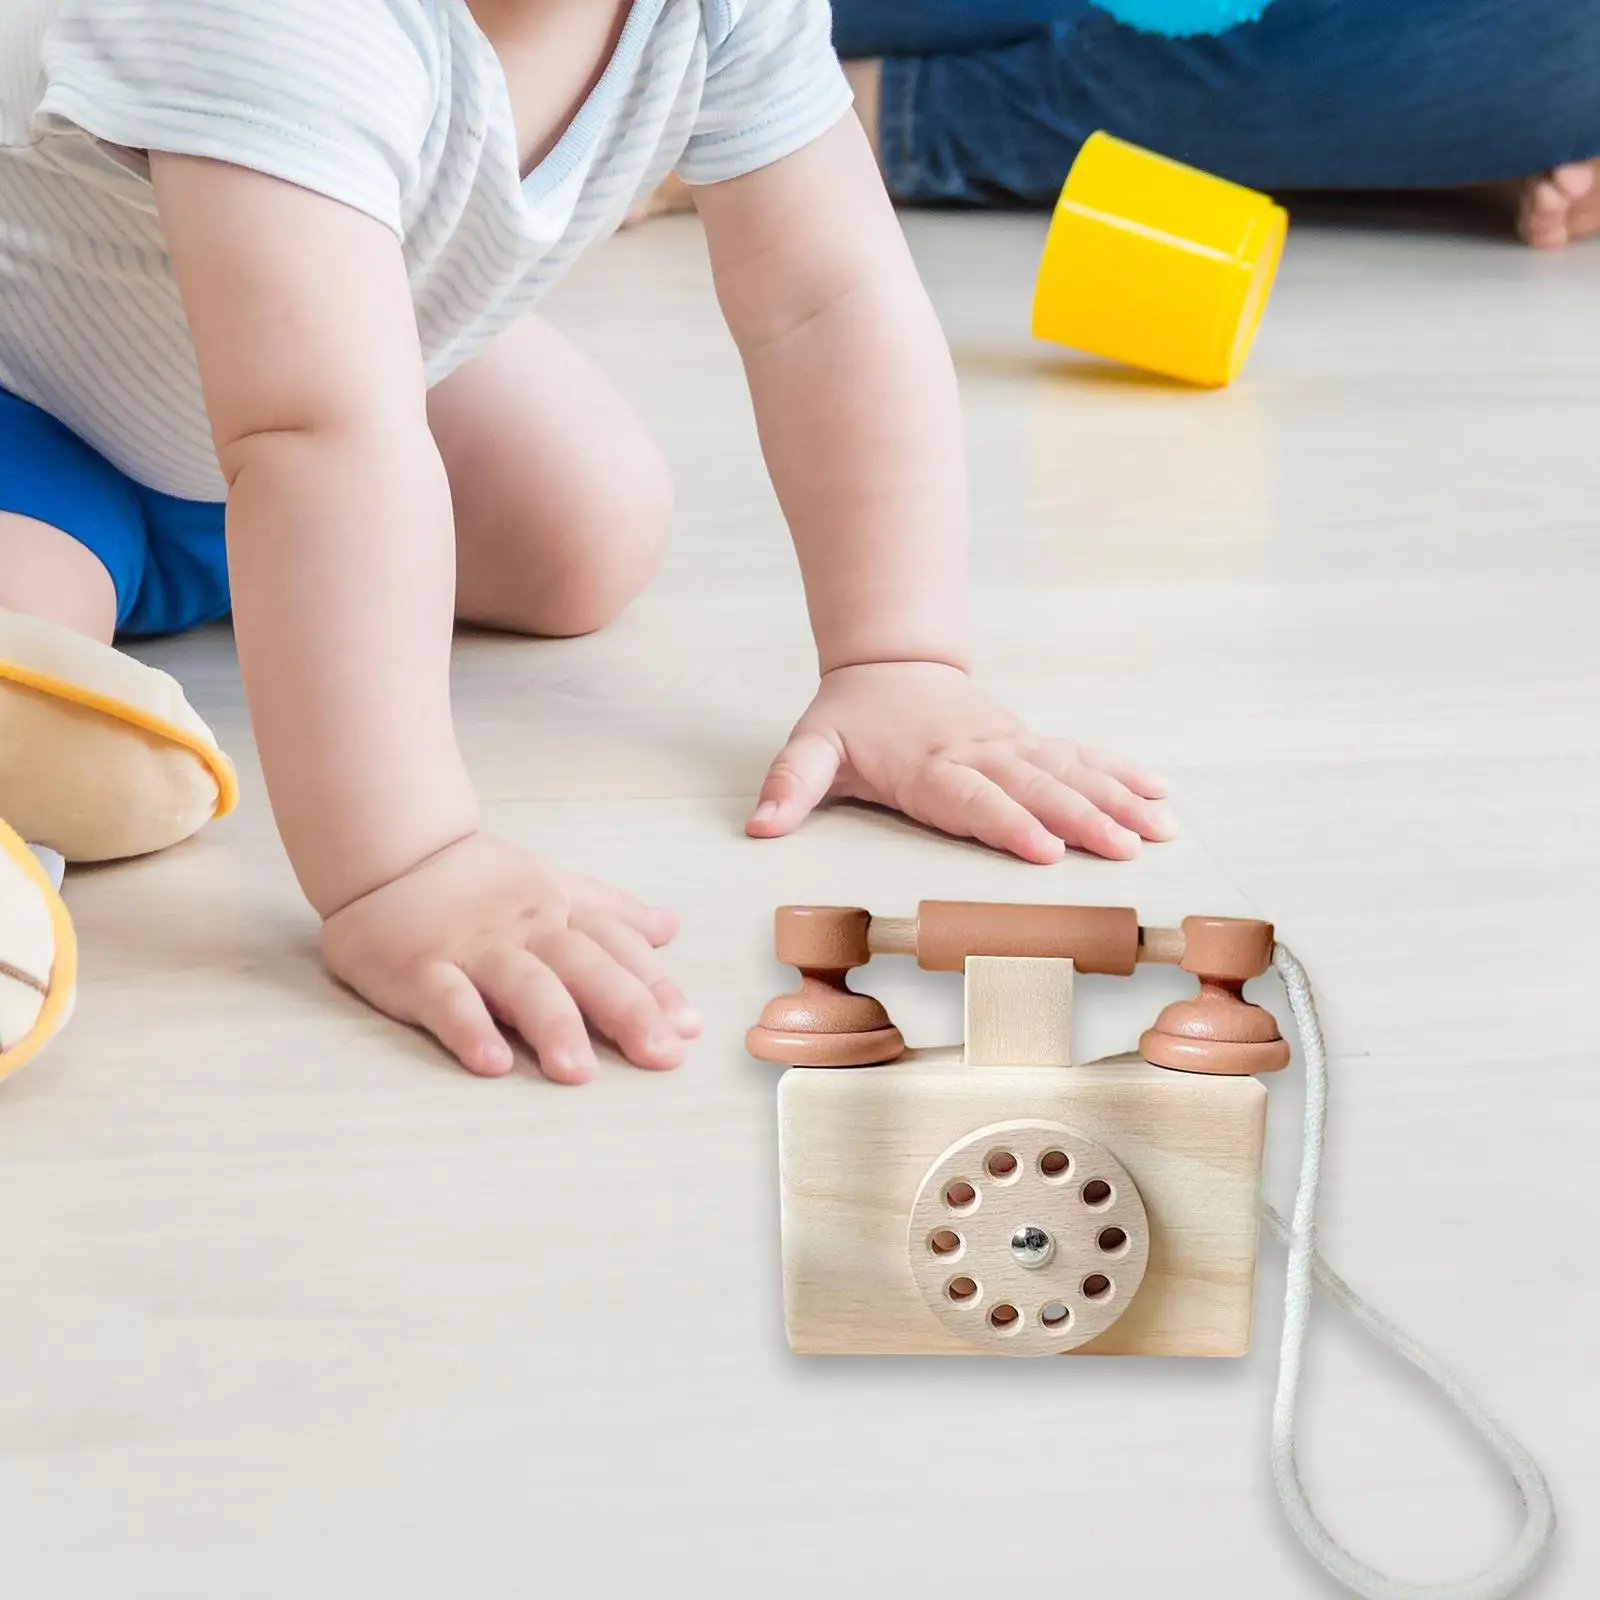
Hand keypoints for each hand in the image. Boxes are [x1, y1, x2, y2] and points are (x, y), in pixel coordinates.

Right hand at [320, 832, 699, 1080]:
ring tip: (579, 1073)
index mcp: (559, 911)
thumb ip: (611, 911)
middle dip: (628, 1009)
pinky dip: (468, 1029)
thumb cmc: (478, 881)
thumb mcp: (553, 886)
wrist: (390, 848)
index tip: (690, 1026)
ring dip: (554, 1025)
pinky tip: (491, 1063)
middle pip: (585, 966)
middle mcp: (525, 929)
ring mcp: (472, 948)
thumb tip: (671, 928)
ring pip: (522, 984)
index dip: (656, 986)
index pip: (618, 948)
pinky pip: (447, 999)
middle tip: (663, 1055)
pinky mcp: (417, 968)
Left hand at [747, 662, 1174, 862]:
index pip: (972, 799)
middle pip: (1035, 788)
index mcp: (929, 765)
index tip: (1045, 850)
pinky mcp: (1028, 741)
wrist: (890, 662)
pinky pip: (1081, 755)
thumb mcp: (811, 747)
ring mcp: (1011, 745)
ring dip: (1116, 799)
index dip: (1008, 823)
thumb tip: (759, 826)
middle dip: (1082, 819)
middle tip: (1124, 850)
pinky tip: (1159, 792)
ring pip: (1070, 770)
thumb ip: (790, 785)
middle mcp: (978, 754)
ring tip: (1159, 828)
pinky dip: (1121, 772)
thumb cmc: (852, 718)